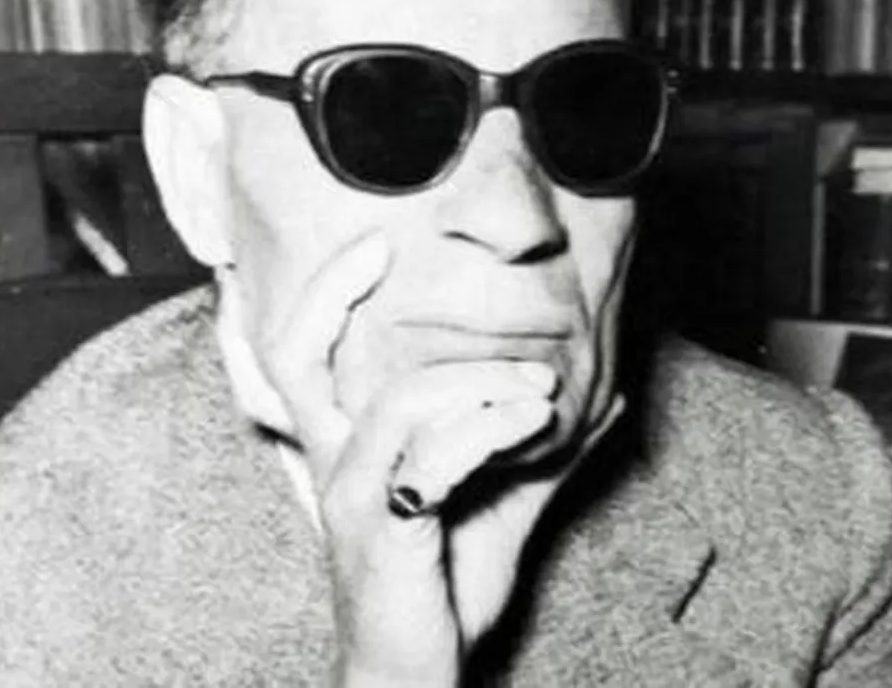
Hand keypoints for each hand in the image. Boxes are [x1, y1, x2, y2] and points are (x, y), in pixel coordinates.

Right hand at [261, 235, 621, 685]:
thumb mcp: (497, 506)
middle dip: (331, 293)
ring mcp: (352, 497)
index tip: (372, 246)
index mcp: (347, 449)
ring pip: (400, 401)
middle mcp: (334, 464)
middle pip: (296, 359)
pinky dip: (489, 429)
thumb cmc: (443, 591)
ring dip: (480, 380)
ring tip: (540, 390)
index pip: (299, 357)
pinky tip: (533, 422)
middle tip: (387, 250)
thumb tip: (595, 397)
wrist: (417, 674)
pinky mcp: (384, 533)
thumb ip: (530, 450)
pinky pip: (433, 459)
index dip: (323, 295)